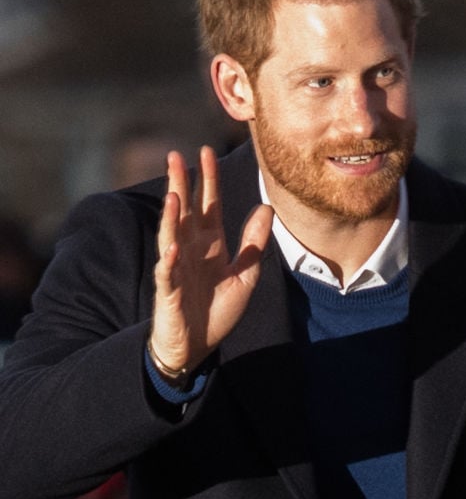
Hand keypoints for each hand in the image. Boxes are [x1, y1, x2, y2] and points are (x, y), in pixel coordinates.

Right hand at [149, 146, 273, 376]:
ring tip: (172, 194)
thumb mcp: (245, 274)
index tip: (207, 152)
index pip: (208, 205)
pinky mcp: (168, 293)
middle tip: (175, 154)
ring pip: (171, 237)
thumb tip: (266, 208)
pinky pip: (167, 275)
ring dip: (171, 217)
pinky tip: (172, 249)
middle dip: (180, 184)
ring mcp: (176, 269)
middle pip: (184, 211)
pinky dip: (168, 262)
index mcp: (210, 245)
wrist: (198, 346)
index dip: (207, 180)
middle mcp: (190, 251)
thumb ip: (254, 243)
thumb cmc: (217, 310)